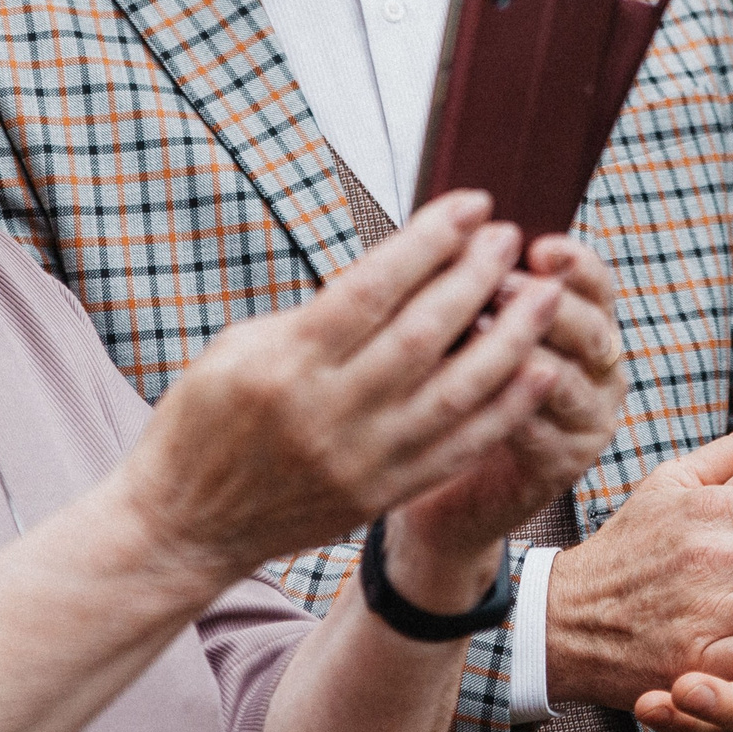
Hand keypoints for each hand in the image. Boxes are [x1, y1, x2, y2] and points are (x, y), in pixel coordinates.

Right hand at [114, 191, 565, 584]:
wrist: (184, 525)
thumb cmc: (206, 419)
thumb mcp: (241, 345)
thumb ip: (320, 313)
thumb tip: (401, 271)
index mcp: (287, 363)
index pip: (374, 288)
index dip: (430, 241)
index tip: (472, 205)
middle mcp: (329, 412)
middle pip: (425, 333)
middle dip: (477, 277)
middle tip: (512, 236)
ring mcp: (361, 460)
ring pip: (457, 392)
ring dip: (512, 338)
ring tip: (548, 295)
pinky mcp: (381, 494)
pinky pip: (458, 448)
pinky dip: (505, 408)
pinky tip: (539, 370)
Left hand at [388, 235, 626, 599]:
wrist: (445, 475)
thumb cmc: (451, 382)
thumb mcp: (470, 324)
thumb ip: (481, 283)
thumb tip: (460, 227)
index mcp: (587, 322)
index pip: (598, 283)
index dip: (575, 263)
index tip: (540, 246)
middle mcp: (601, 369)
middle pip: (591, 327)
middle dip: (543, 303)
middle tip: (497, 283)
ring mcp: (590, 420)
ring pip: (568, 380)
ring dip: (523, 355)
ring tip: (475, 333)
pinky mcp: (565, 466)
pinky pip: (544, 434)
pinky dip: (510, 412)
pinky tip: (476, 395)